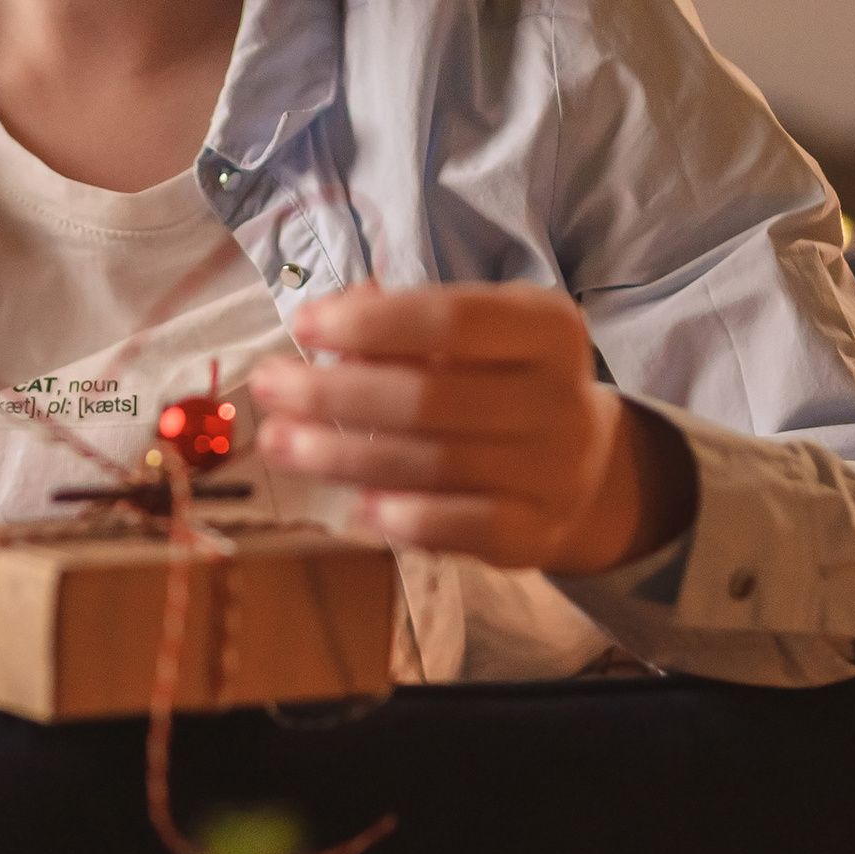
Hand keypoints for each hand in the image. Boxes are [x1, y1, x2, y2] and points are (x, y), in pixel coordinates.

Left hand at [249, 284, 694, 576]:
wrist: (585, 470)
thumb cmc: (503, 384)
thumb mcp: (476, 338)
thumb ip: (406, 326)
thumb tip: (329, 322)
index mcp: (548, 328)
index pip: (451, 319)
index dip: (370, 323)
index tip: (303, 325)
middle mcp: (561, 396)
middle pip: (430, 396)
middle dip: (334, 393)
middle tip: (269, 387)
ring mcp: (554, 471)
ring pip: (432, 465)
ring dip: (342, 456)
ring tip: (280, 443)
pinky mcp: (535, 534)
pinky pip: (460, 528)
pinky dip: (402, 517)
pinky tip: (354, 506)